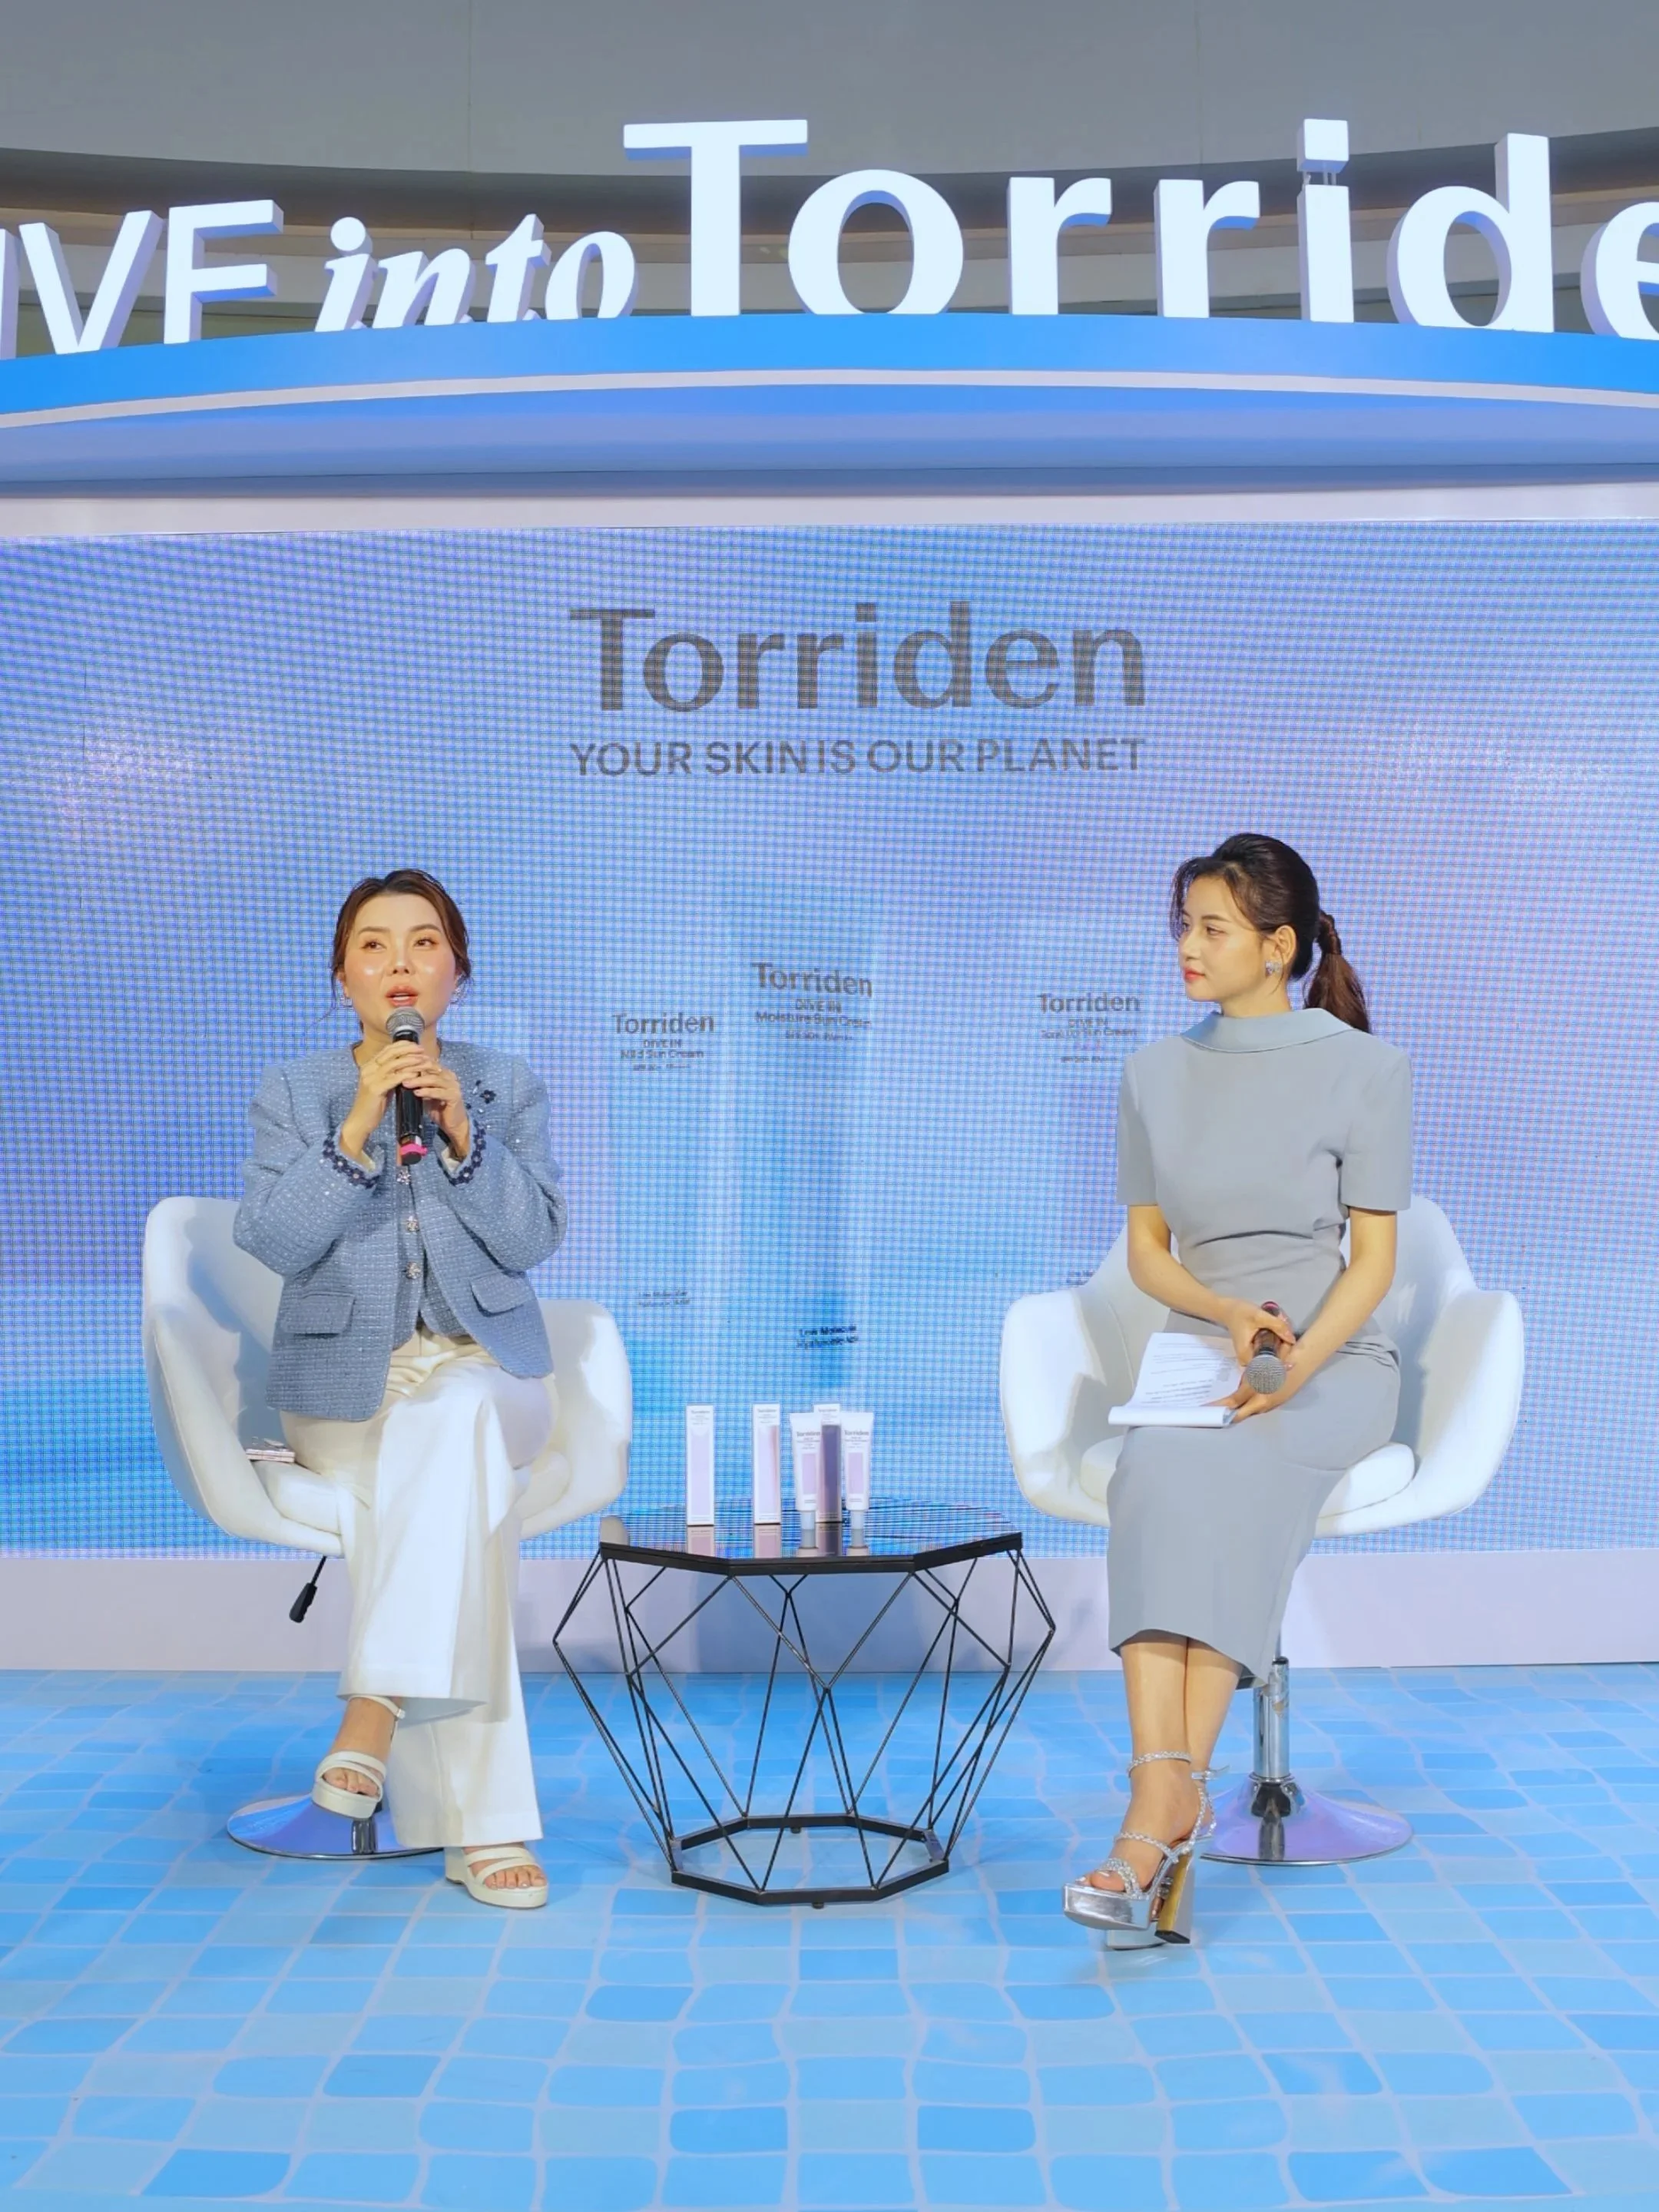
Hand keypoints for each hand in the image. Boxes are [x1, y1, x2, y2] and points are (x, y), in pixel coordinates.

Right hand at [338, 1041, 430, 1161]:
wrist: (360, 1121)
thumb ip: (391, 1075)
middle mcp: (368, 1069)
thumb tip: (408, 1067)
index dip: (403, 1045)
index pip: (387, 1049)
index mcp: (369, 1066)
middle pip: (391, 1053)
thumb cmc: (374, 1105)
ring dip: (412, 1061)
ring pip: (394, 1064)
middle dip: (409, 1050)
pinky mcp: (375, 1089)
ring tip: (424, 1061)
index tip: (417, 1046)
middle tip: (423, 1051)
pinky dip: (407, 1074)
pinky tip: (417, 1074)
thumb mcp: (382, 1085)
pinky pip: (394, 1078)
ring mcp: (370, 1078)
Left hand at [401, 1054, 470, 1157]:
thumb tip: (401, 1076)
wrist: (453, 1124)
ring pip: (434, 1079)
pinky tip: (416, 1093)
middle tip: (398, 1072)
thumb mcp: (426, 1093)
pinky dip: (427, 1092)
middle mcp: (450, 1076)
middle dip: (413, 1069)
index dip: (412, 1062)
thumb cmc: (438, 1108)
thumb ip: (418, 1084)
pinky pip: (439, 1092)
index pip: (427, 1062)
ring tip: (405, 1083)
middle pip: (430, 1067)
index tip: (397, 1065)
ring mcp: (453, 1086)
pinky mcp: (454, 1096)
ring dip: (418, 1081)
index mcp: (443, 1072)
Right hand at [1218, 1297, 1295, 1370]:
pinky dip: (1276, 1348)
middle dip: (1283, 1354)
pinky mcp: (1253, 1352)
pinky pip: (1268, 1355)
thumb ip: (1277, 1326)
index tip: (1289, 1348)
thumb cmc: (1240, 1313)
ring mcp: (1250, 1357)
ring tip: (1286, 1338)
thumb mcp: (1259, 1316)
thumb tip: (1292, 1339)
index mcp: (1246, 1356)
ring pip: (1271, 1360)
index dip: (1281, 1360)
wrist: (1228, 1309)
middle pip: (1270, 1365)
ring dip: (1281, 1351)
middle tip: (1289, 1339)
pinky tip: (1281, 1339)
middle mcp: (1247, 1361)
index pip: (1267, 1367)